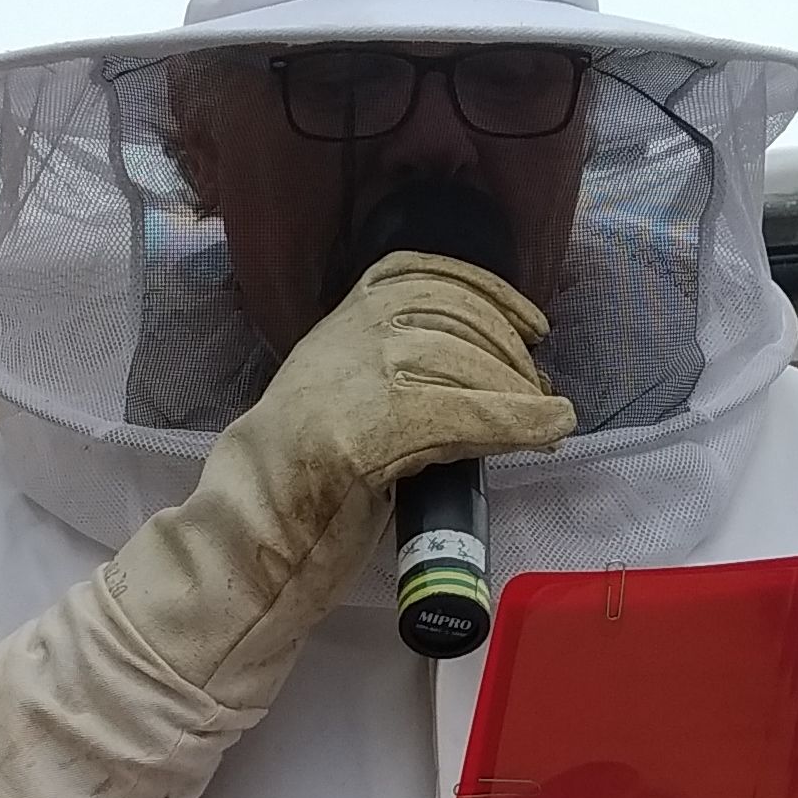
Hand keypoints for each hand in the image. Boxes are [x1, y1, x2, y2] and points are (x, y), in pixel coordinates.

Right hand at [241, 249, 574, 549]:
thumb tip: (478, 366)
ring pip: (468, 366)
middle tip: (539, 393)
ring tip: (546, 422)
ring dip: (521, 393)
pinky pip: (471, 413)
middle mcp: (351, 333)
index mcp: (340, 320)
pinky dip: (519, 421)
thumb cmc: (298, 475)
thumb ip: (386, 365)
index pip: (424, 274)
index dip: (488, 292)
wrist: (249, 523)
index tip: (531, 323)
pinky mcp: (380, 426)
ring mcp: (363, 375)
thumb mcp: (336, 391)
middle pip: (457, 320)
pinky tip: (548, 428)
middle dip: (511, 355)